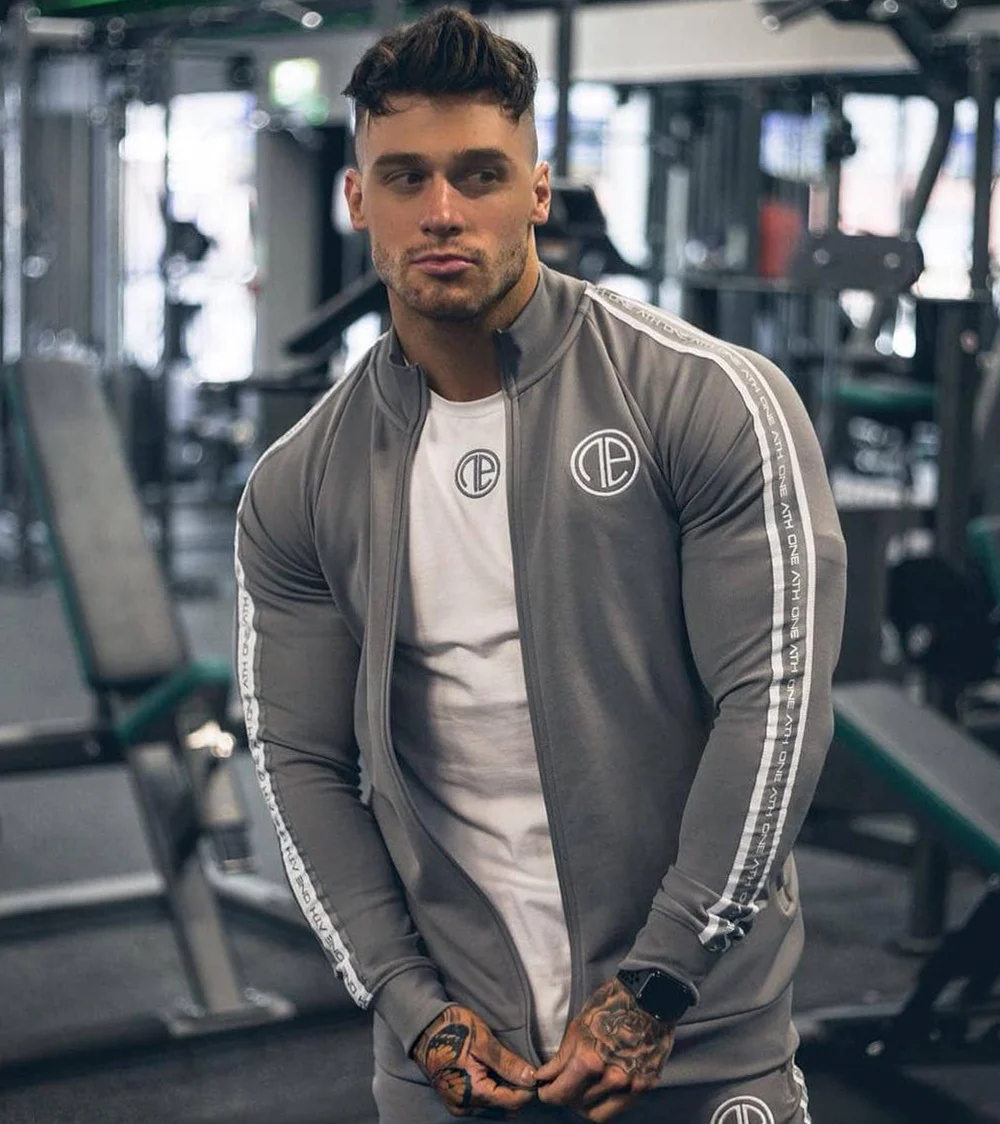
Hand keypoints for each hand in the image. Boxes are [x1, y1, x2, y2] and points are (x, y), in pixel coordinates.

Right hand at [411, 1004, 537, 1117]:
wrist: (423, 1025)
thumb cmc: (452, 1030)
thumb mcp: (483, 1042)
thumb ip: (507, 1063)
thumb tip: (531, 1078)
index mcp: (473, 1093)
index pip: (512, 1102)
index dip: (527, 1089)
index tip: (536, 1073)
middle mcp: (464, 1105)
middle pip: (504, 1107)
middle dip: (517, 1091)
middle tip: (523, 1068)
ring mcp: (458, 1103)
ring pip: (493, 1106)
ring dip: (505, 1091)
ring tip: (508, 1068)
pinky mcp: (454, 1098)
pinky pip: (482, 1102)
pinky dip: (492, 1090)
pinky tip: (494, 1072)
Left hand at [536, 978, 674, 1121]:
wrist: (650, 997)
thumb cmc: (612, 1005)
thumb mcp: (578, 1026)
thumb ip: (562, 1058)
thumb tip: (545, 1077)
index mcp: (590, 1060)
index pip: (560, 1093)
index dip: (547, 1094)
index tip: (543, 1089)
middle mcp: (611, 1078)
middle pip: (576, 1104)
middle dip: (563, 1097)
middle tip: (558, 1087)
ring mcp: (630, 1085)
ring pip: (596, 1113)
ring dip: (582, 1104)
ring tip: (578, 1090)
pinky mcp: (644, 1087)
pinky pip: (617, 1109)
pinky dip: (604, 1105)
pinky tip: (598, 1092)